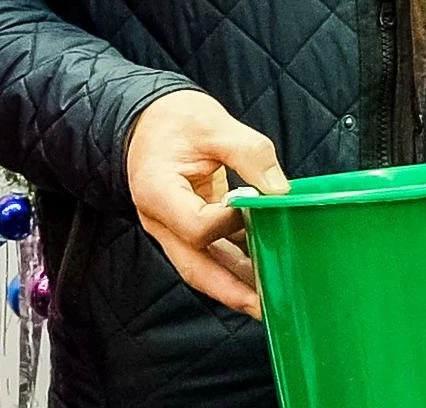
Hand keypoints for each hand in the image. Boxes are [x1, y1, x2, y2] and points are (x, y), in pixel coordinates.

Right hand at [125, 90, 287, 317]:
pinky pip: (209, 253)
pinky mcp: (184, 228)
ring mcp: (170, 229)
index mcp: (157, 192)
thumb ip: (248, 153)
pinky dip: (235, 263)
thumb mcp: (211, 123)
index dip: (230, 223)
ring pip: (203, 267)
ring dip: (237, 284)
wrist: (145, 119)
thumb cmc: (171, 118)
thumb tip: (280, 190)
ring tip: (273, 296)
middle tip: (267, 306)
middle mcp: (159, 220)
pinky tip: (263, 266)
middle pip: (195, 267)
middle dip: (231, 290)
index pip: (196, 226)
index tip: (256, 206)